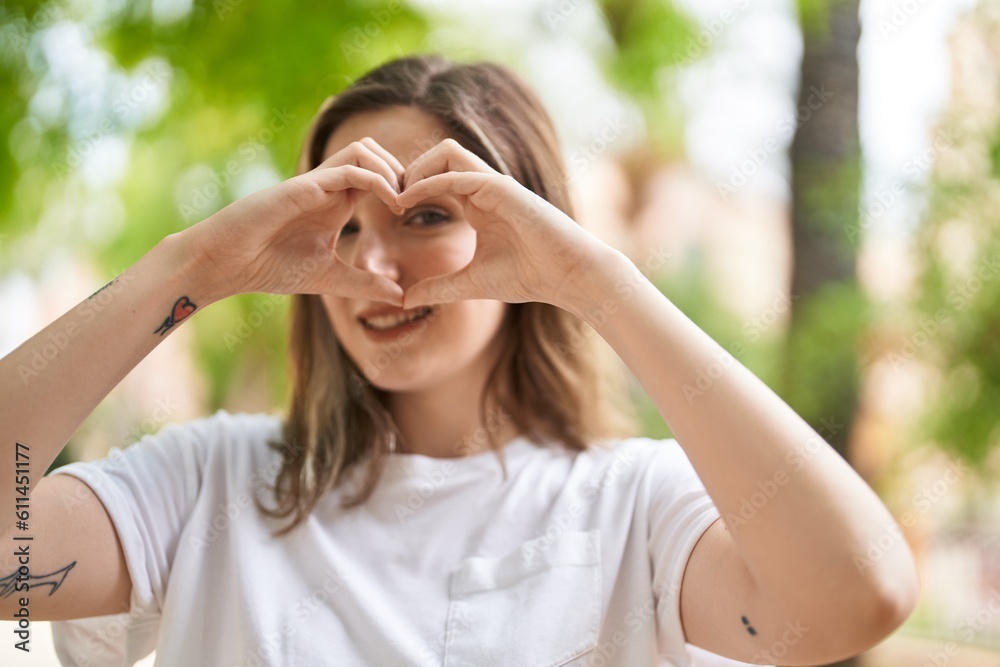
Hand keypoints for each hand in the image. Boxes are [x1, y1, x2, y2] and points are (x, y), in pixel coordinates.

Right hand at [181, 138, 407, 304]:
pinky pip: (348, 169)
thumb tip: (401, 295)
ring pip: (364, 150)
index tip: (420, 213)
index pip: (378, 176)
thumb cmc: (268, 267)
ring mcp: (316, 183)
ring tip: (404, 202)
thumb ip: (363, 283)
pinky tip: (392, 204)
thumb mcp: (329, 278)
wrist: (226, 264)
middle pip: (375, 153)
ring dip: (392, 170)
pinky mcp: (303, 187)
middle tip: (417, 202)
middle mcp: (328, 186)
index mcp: (335, 202)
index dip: (404, 187)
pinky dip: (377, 180)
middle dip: (404, 172)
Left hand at [394, 139, 603, 309]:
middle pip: (439, 155)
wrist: (568, 275)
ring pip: (448, 151)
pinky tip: (409, 201)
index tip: (389, 212)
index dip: (410, 188)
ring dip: (417, 168)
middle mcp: (485, 187)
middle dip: (408, 169)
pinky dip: (431, 183)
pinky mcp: (503, 188)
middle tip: (386, 197)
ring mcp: (495, 184)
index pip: (437, 177)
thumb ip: (439, 287)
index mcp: (479, 202)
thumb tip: (406, 299)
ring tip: (397, 197)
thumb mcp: (471, 283)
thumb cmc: (529, 277)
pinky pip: (459, 174)